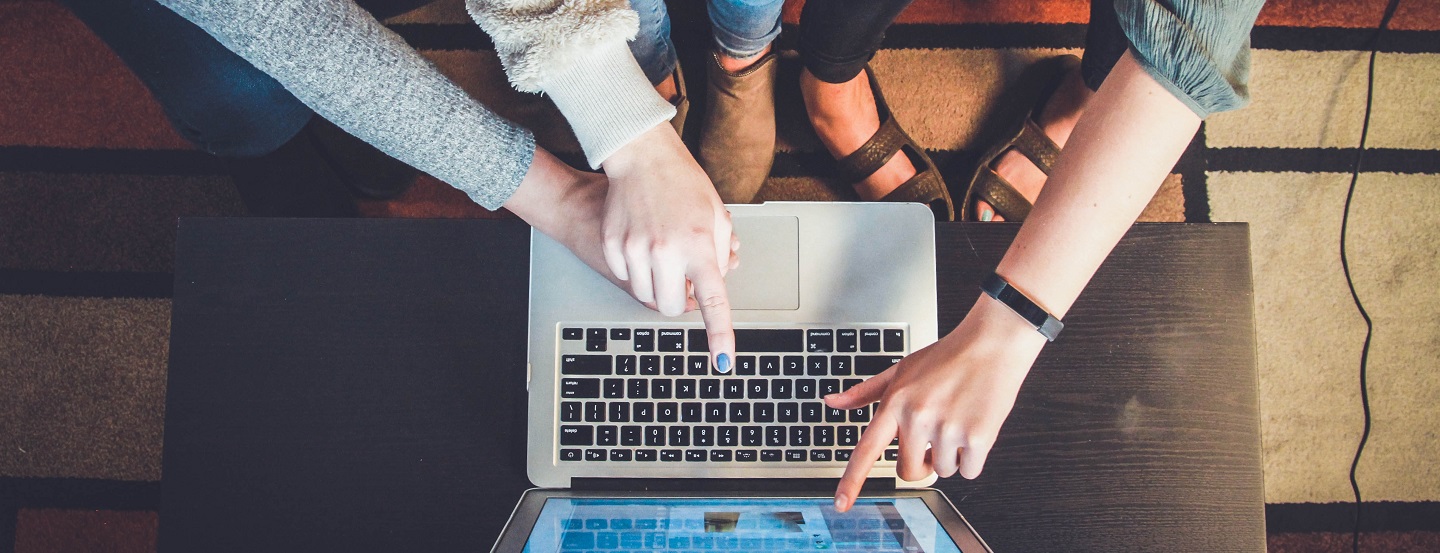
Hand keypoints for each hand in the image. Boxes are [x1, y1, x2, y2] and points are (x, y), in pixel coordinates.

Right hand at [600, 123, 737, 370]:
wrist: (641, 157)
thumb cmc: (683, 183)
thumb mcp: (716, 216)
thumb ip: (721, 255)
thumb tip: (716, 284)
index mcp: (699, 245)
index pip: (713, 301)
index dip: (719, 335)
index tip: (723, 361)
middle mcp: (666, 251)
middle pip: (671, 308)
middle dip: (679, 301)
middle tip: (683, 279)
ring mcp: (635, 249)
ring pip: (646, 296)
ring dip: (657, 285)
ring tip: (663, 254)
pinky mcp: (612, 246)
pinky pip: (626, 277)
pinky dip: (636, 270)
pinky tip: (642, 242)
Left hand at [825, 294, 1047, 510]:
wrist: (992, 344)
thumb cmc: (947, 357)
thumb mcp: (900, 369)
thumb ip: (865, 392)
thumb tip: (832, 402)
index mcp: (896, 403)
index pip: (867, 450)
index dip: (852, 480)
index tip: (841, 504)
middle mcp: (918, 417)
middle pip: (909, 472)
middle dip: (921, 463)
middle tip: (933, 439)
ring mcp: (947, 429)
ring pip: (942, 471)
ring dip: (951, 456)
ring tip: (957, 421)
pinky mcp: (978, 437)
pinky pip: (969, 471)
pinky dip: (973, 458)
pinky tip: (974, 427)